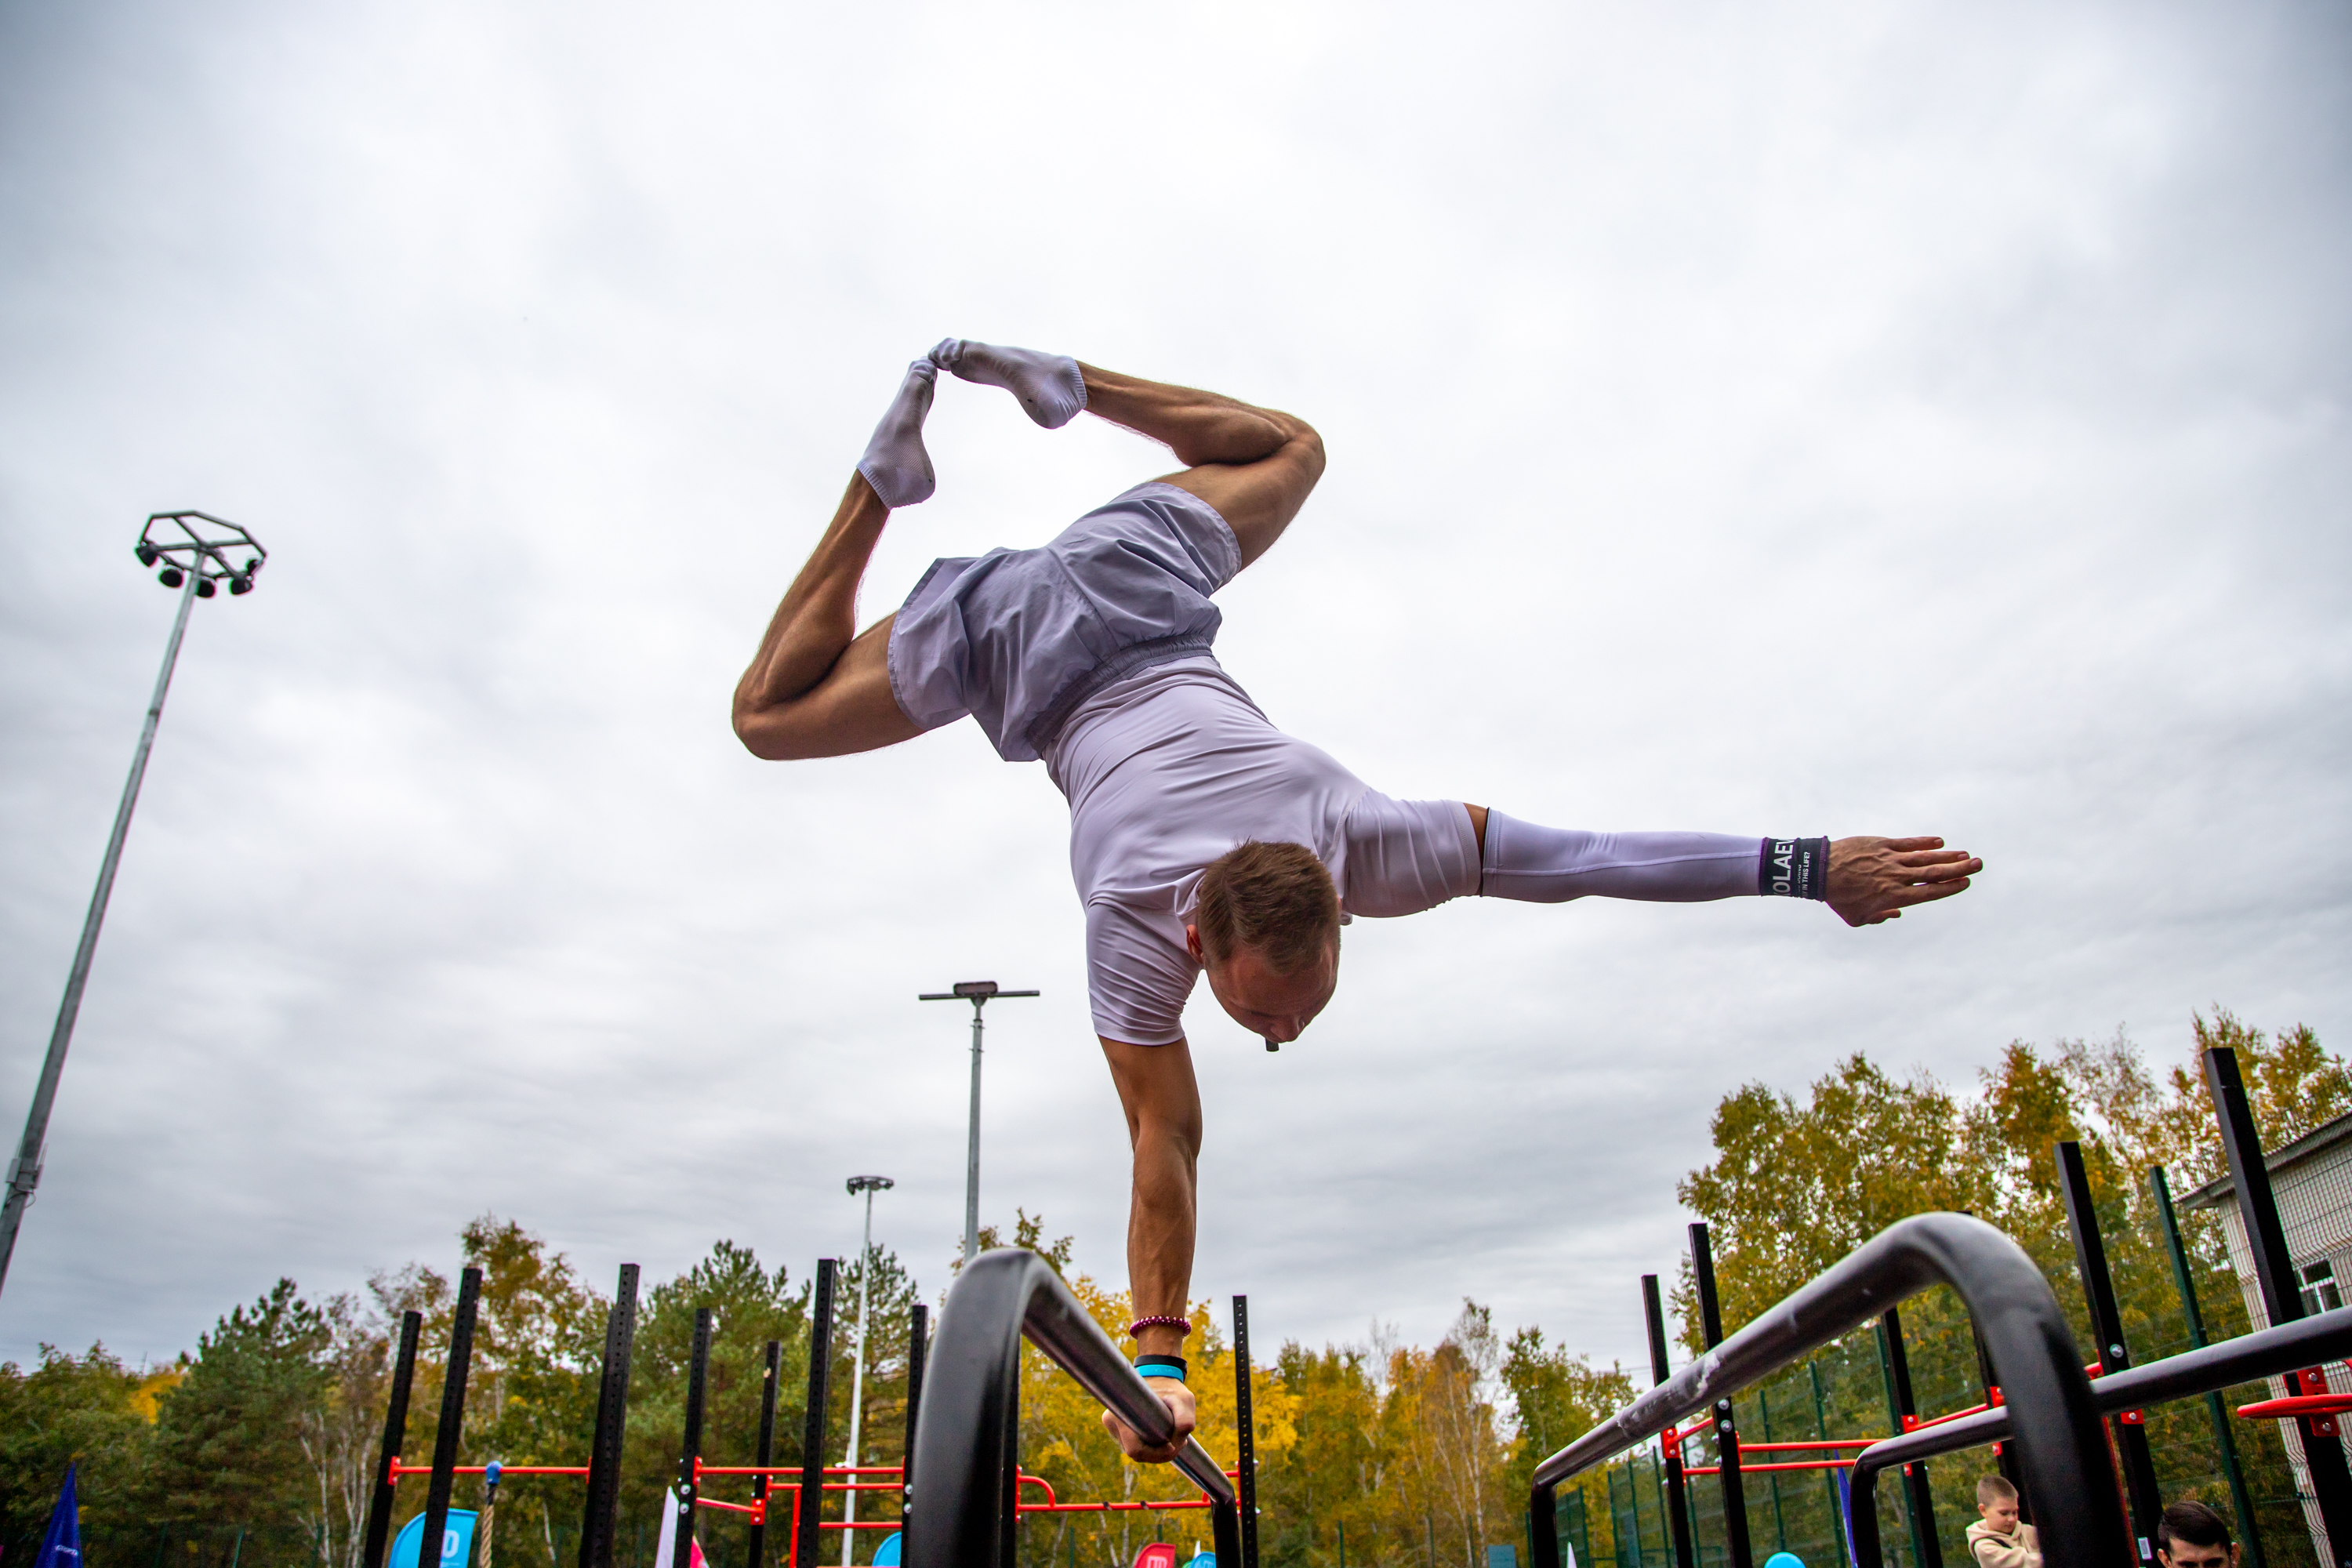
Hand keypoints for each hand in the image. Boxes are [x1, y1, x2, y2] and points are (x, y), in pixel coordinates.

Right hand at [1101, 1378, 1195, 1462]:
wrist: (1158, 1374)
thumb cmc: (1171, 1387)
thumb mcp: (1184, 1400)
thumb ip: (1185, 1421)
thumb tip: (1175, 1443)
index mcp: (1122, 1414)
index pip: (1135, 1450)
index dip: (1155, 1454)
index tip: (1172, 1446)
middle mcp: (1112, 1420)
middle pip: (1136, 1453)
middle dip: (1159, 1454)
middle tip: (1180, 1443)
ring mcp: (1113, 1425)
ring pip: (1136, 1450)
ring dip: (1155, 1450)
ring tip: (1173, 1437)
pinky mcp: (1118, 1427)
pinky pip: (1135, 1443)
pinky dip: (1149, 1444)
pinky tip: (1162, 1435)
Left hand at [1826, 836, 1981, 926]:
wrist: (1817, 871)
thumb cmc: (1836, 897)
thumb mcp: (1855, 918)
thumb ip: (1878, 918)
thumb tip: (1895, 915)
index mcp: (1893, 897)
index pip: (1929, 893)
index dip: (1950, 888)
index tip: (1966, 883)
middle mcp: (1896, 877)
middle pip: (1934, 874)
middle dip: (1959, 870)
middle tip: (1978, 865)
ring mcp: (1890, 859)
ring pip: (1925, 858)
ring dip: (1947, 856)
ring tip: (1966, 855)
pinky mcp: (1881, 844)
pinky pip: (1908, 843)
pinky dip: (1924, 843)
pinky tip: (1940, 843)